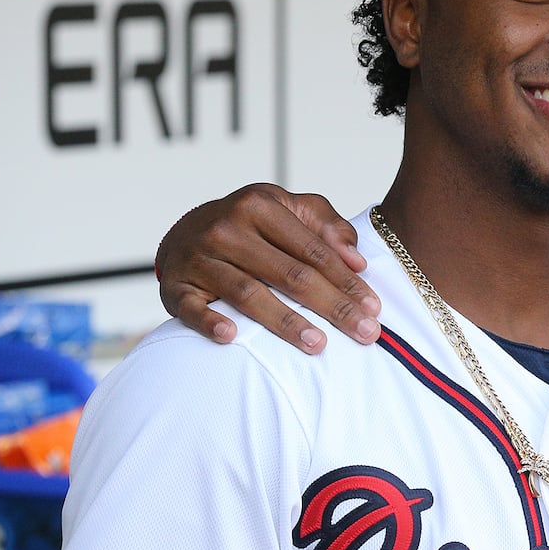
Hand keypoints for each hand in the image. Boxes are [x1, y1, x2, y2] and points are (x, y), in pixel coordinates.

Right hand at [155, 184, 381, 352]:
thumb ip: (327, 228)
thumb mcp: (289, 210)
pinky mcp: (175, 286)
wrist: (185, 230)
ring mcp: (199, 258)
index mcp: (260, 204)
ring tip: (318, 344)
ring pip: (248, 293)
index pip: (313, 249)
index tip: (373, 306)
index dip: (346, 280)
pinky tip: (233, 337)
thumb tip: (358, 261)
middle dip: (332, 306)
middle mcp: (227, 228)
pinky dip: (210, 322)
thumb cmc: (251, 223)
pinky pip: (192, 308)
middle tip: (364, 332)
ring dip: (285, 322)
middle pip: (289, 274)